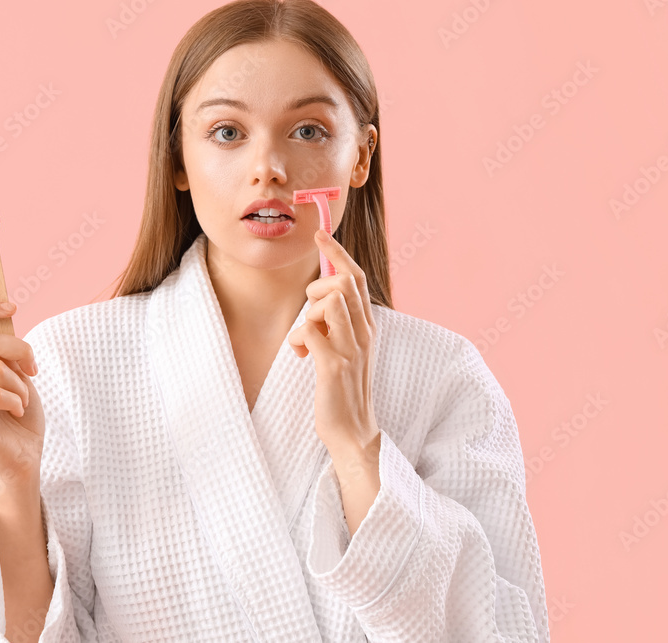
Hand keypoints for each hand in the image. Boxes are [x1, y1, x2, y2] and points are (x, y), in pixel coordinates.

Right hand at [0, 300, 44, 486]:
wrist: (25, 458)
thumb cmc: (23, 418)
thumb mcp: (19, 377)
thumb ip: (7, 354)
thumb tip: (3, 321)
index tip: (12, 306)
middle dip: (21, 350)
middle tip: (33, 369)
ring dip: (21, 385)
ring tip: (22, 402)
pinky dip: (16, 400)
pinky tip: (17, 413)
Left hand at [288, 229, 379, 453]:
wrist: (354, 431)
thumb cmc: (344, 389)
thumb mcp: (348, 348)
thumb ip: (340, 322)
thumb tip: (323, 295)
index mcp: (368, 326)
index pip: (356, 277)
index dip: (337, 252)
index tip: (319, 234)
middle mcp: (364, 333)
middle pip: (343, 282)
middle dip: (317, 288)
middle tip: (310, 315)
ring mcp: (351, 349)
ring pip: (330, 301)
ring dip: (309, 315)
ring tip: (308, 340)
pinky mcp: (334, 366)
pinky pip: (311, 331)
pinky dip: (299, 338)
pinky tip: (303, 356)